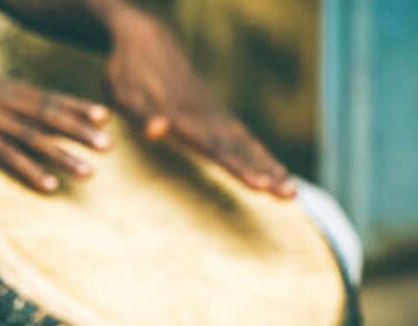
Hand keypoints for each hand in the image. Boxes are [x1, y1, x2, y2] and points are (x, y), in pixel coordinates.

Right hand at [0, 75, 109, 191]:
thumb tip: (9, 112)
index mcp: (2, 88)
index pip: (48, 97)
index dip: (78, 107)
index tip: (105, 118)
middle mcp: (0, 101)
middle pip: (49, 116)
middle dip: (80, 131)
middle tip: (108, 146)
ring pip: (34, 139)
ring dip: (63, 156)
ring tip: (88, 172)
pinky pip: (8, 158)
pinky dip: (31, 172)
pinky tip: (49, 185)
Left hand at [101, 5, 295, 197]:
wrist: (145, 39)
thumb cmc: (128, 72)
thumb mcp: (126, 95)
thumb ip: (143, 115)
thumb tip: (157, 131)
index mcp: (185, 119)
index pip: (216, 149)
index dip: (239, 168)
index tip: (261, 186)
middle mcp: (205, 118)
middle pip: (241, 150)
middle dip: (266, 173)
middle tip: (291, 195)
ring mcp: (212, 114)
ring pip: (247, 144)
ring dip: (269, 167)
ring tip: (292, 190)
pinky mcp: (213, 112)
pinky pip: (243, 136)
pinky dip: (260, 153)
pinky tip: (274, 167)